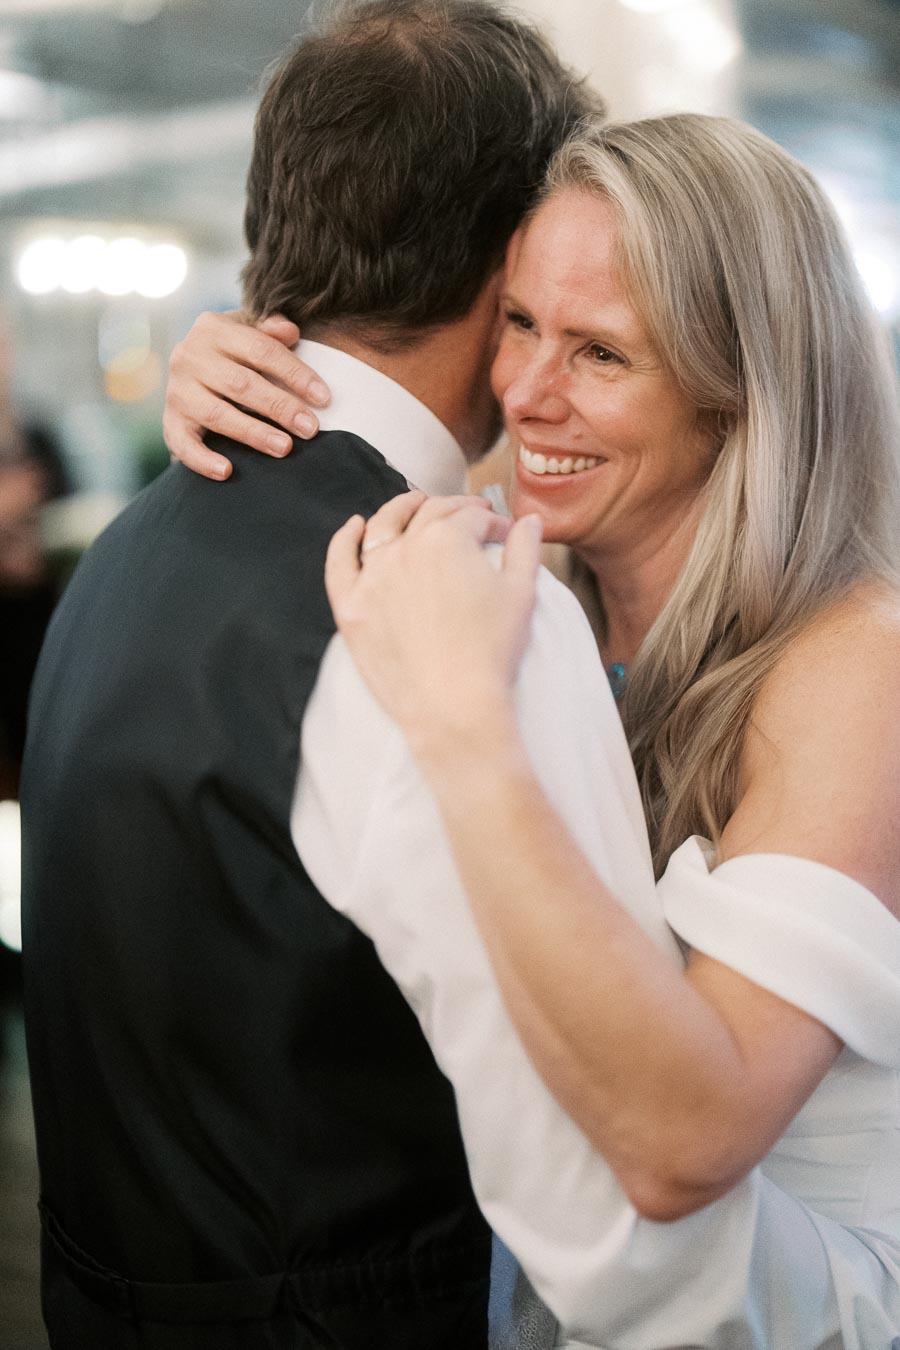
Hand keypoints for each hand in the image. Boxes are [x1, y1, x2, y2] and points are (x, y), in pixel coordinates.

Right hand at [163, 311, 331, 479]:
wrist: (189, 369)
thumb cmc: (233, 352)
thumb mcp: (249, 332)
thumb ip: (270, 331)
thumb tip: (291, 332)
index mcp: (213, 329)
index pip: (261, 350)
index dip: (295, 374)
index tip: (324, 398)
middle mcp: (190, 356)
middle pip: (241, 384)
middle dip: (280, 407)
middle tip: (310, 428)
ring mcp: (178, 391)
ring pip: (218, 414)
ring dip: (253, 433)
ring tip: (284, 448)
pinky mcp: (171, 422)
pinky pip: (183, 444)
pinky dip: (203, 460)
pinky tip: (227, 471)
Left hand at [325, 492, 543, 754]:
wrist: (453, 707)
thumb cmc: (491, 652)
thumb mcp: (520, 594)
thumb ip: (525, 549)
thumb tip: (529, 520)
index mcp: (448, 539)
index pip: (473, 518)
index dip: (494, 523)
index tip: (505, 533)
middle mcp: (406, 547)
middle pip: (431, 515)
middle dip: (456, 509)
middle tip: (472, 516)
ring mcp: (373, 576)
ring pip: (383, 526)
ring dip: (402, 508)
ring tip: (415, 504)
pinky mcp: (350, 606)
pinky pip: (340, 563)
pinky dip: (345, 539)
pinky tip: (355, 527)